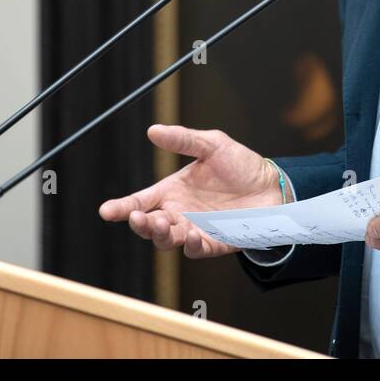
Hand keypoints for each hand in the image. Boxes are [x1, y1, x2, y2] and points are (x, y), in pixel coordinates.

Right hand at [98, 124, 281, 258]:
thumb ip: (183, 139)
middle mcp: (179, 213)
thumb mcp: (212, 144)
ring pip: (168, 241)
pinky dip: (191, 245)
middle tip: (138, 216)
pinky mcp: (214, 243)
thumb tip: (153, 130)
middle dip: (140, 223)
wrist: (273, 185)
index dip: (122, 207)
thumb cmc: (240, 165)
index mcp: (172, 191)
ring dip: (161, 235)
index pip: (140, 201)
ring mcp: (195, 229)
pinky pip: (196, 250)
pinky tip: (190, 236)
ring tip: (162, 223)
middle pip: (149, 225)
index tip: (107, 210)